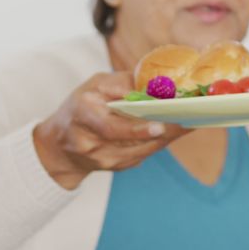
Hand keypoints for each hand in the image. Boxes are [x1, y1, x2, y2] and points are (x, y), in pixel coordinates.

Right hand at [33, 72, 188, 188]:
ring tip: (189, 123)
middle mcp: (90, 142)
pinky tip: (175, 131)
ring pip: (142, 149)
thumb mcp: (94, 86)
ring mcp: (103, 159)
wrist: (59, 147)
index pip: (111, 127)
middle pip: (132, 141)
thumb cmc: (80, 107)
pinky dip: (160, 142)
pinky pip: (143, 154)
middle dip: (163, 130)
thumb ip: (122, 83)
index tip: (161, 123)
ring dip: (167, 137)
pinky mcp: (115, 166)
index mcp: (82, 115)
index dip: (137, 128)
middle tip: (188, 120)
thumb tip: (155, 83)